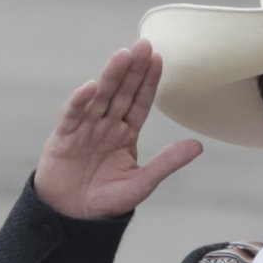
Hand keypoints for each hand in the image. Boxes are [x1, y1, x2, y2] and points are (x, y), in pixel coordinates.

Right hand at [34, 39, 202, 219]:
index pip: (140, 102)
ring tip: (123, 55)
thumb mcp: (142, 182)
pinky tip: (91, 86)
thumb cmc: (107, 200)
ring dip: (111, 76)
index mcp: (126, 133)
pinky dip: (80, 101)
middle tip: (144, 44)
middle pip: (122, 92)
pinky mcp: (63, 138)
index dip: (149, 81)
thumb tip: (198, 145)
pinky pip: (72, 116)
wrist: (72, 218)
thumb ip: (167, 162)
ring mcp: (85, 129)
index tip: (160, 58)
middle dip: (133, 69)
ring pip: (100, 97)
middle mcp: (106, 125)